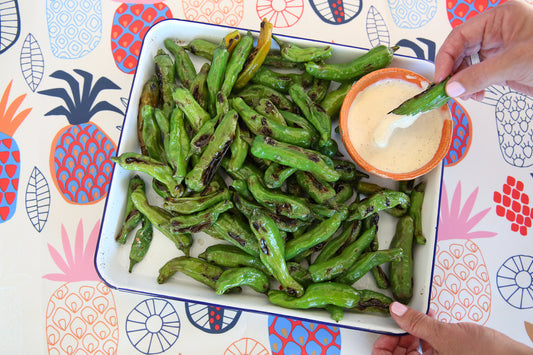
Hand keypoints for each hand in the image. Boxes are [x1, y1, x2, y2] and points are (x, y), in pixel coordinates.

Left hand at [371, 302, 532, 354]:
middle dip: (399, 337)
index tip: (388, 329)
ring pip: (412, 352)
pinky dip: (425, 335)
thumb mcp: (446, 335)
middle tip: (403, 322)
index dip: (383, 344)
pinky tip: (431, 322)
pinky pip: (427, 349)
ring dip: (412, 334)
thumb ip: (418, 323)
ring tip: (419, 320)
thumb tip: (396, 311)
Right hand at [434, 0, 532, 99]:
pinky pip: (480, 75)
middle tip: (448, 90)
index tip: (441, 78)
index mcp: (500, 18)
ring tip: (466, 95)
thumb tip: (452, 87)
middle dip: (454, 71)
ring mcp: (501, 49)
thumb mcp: (515, 63)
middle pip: (461, 50)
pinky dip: (474, 87)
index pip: (460, 35)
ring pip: (468, 64)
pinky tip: (477, 95)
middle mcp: (498, 32)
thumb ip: (479, 75)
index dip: (446, 57)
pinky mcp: (505, 66)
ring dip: (463, 82)